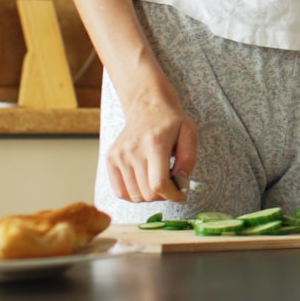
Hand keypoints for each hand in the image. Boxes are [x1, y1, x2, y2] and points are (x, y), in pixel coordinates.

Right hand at [106, 87, 198, 203]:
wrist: (146, 104)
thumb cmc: (170, 120)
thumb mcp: (189, 133)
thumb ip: (189, 159)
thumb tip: (181, 181)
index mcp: (155, 144)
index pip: (159, 184)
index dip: (172, 196)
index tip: (181, 195)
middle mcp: (133, 150)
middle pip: (147, 193)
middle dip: (163, 195)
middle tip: (171, 186)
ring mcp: (119, 156)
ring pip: (134, 196)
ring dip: (149, 196)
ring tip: (158, 182)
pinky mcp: (110, 159)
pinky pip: (120, 191)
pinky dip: (133, 194)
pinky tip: (144, 184)